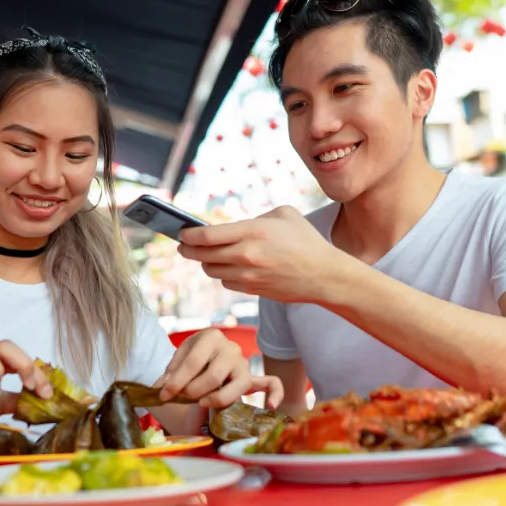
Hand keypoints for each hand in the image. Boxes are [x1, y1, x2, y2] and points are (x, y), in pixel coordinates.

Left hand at [158, 328, 284, 408]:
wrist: (202, 359)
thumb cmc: (189, 361)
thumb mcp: (177, 361)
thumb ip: (171, 373)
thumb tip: (164, 387)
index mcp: (210, 337)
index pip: (193, 362)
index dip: (176, 381)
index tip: (163, 394)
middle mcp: (231, 348)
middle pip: (214, 375)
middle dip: (193, 390)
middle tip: (180, 398)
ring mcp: (243, 364)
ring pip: (238, 385)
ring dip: (217, 398)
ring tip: (201, 402)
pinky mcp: (251, 378)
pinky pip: (271, 383)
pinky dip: (274, 393)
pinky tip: (272, 405)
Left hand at [177, 206, 341, 303]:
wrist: (324, 276)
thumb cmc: (306, 241)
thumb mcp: (284, 214)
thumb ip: (256, 217)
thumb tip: (236, 226)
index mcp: (252, 232)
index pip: (206, 235)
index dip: (187, 234)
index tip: (180, 232)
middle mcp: (246, 255)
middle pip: (202, 255)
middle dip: (188, 250)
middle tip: (183, 245)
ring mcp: (248, 276)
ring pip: (212, 271)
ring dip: (206, 262)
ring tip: (207, 255)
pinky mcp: (252, 290)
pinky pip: (227, 283)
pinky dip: (224, 275)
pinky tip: (230, 267)